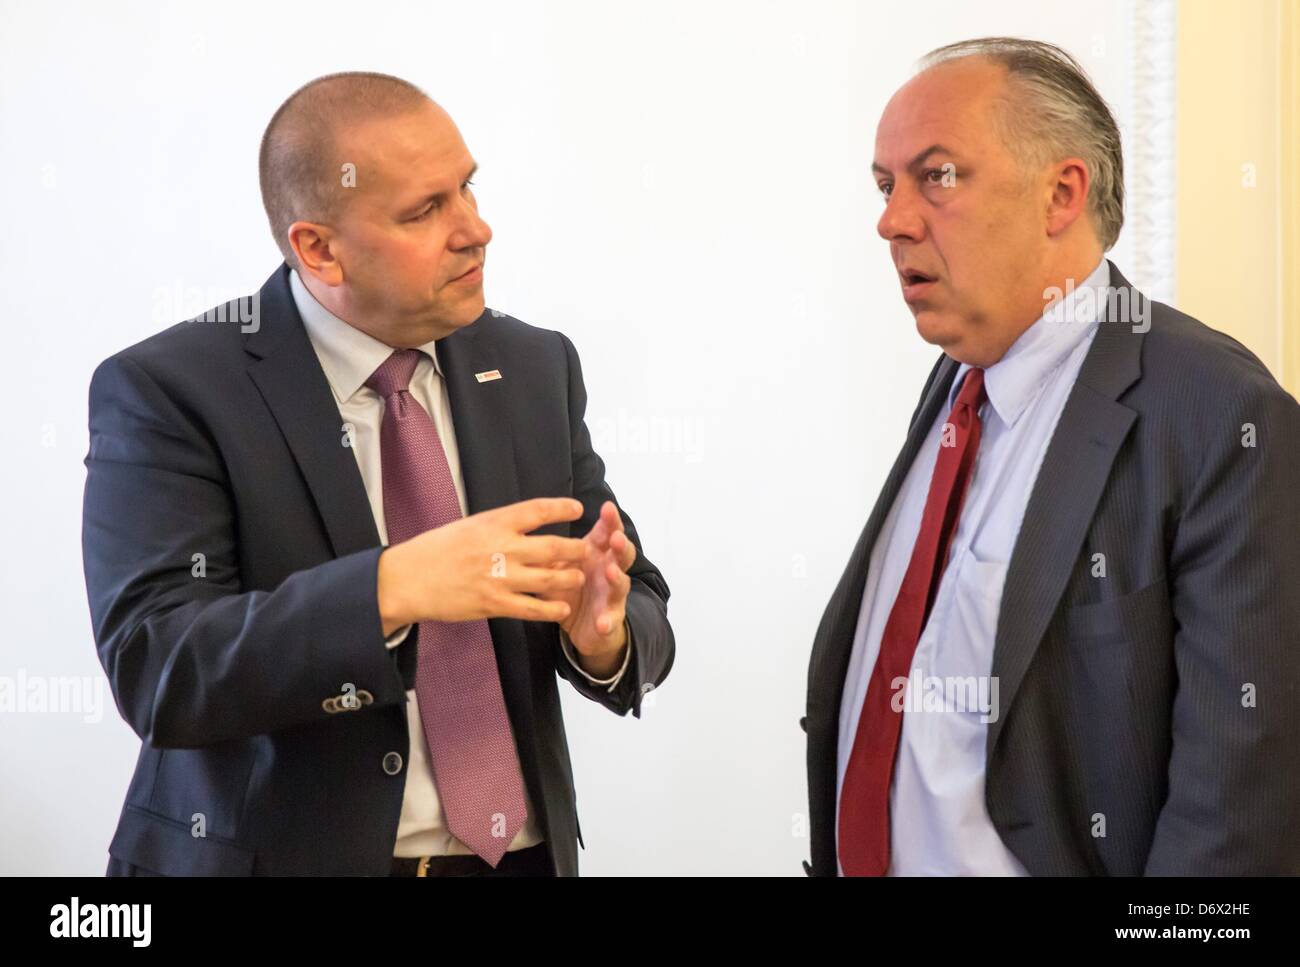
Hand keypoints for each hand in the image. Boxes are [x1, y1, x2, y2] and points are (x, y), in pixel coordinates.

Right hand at [376, 497, 588, 633]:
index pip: (537, 510)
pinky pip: (532, 608)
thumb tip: (525, 524)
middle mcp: (500, 547)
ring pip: (549, 578)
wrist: (407, 579)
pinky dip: (551, 609)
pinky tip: (563, 609)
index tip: (578, 509)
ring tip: (577, 578)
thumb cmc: (435, 550)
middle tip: (588, 551)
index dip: (561, 508)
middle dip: (576, 550)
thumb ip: (498, 527)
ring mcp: (499, 577)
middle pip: (552, 546)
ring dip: (569, 579)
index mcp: (493, 522)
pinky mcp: (493, 604)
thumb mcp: (468, 526)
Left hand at [541, 500, 636, 668]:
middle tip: (616, 538)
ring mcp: (612, 596)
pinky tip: (602, 623)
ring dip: (617, 578)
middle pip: (621, 554)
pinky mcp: (609, 620)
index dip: (609, 520)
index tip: (607, 507)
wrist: (582, 625)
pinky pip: (610, 621)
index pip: (607, 532)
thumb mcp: (557, 567)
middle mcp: (609, 571)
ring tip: (611, 572)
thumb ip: (550, 550)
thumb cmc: (568, 587)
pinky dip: (607, 622)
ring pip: (621, 585)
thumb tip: (528, 530)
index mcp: (596, 555)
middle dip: (621, 545)